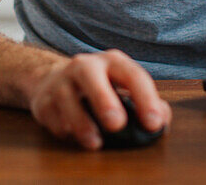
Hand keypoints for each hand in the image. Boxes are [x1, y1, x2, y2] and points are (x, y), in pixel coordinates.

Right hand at [27, 49, 172, 150]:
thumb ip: (147, 101)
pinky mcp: (42, 100)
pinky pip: (52, 116)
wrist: (54, 80)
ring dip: (81, 123)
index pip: (132, 75)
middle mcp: (85, 66)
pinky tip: (72, 135)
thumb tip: (162, 119)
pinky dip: (64, 129)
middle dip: (104, 100)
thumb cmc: (100, 86)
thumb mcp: (124, 87)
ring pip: (67, 99)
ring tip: (95, 142)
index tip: (154, 123)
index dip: (146, 99)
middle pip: (91, 77)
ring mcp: (61, 81)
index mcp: (113, 62)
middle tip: (117, 124)